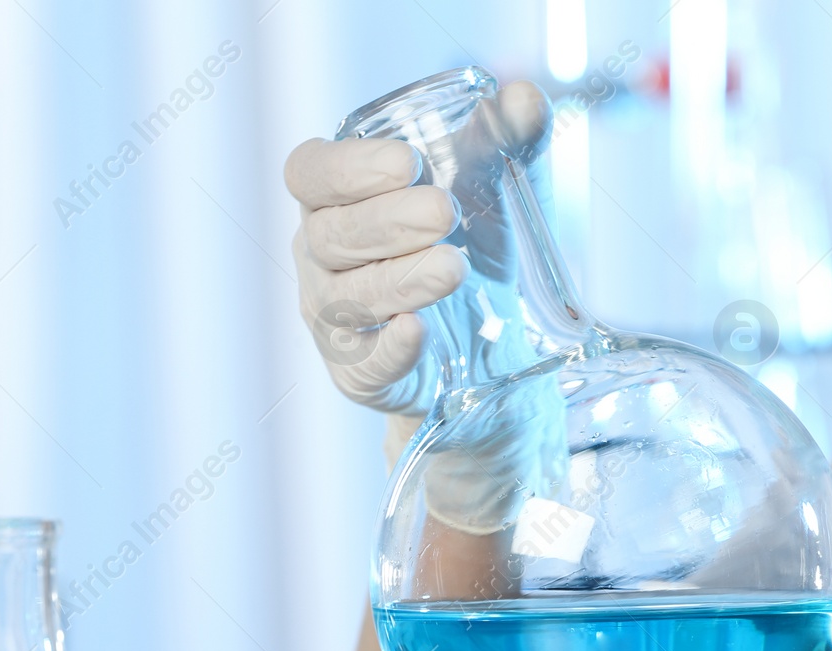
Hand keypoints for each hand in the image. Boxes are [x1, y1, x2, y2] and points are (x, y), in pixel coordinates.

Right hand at [284, 81, 552, 422]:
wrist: (495, 342)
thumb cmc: (476, 245)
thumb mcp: (498, 188)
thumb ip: (508, 140)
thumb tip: (521, 98)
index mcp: (338, 199)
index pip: (310, 173)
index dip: (348, 167)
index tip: (406, 163)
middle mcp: (322, 256)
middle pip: (330, 235)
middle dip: (387, 221)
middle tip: (445, 212)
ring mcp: (336, 318)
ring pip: (346, 298)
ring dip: (399, 280)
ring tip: (454, 268)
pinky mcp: (362, 372)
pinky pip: (365, 362)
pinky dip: (390, 348)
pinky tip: (418, 331)